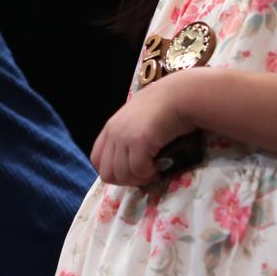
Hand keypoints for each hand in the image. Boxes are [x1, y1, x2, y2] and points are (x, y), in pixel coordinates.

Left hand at [91, 73, 198, 187]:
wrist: (180, 95)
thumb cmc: (164, 107)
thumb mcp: (137, 120)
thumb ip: (127, 136)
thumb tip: (129, 163)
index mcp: (110, 128)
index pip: (97, 160)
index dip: (113, 171)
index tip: (131, 171)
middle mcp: (113, 133)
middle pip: (107, 174)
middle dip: (126, 180)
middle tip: (145, 174)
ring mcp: (125, 137)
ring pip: (122, 175)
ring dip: (140, 177)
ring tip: (155, 169)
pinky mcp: (139, 141)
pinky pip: (139, 170)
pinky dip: (151, 173)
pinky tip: (161, 164)